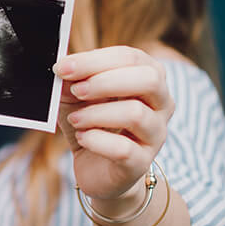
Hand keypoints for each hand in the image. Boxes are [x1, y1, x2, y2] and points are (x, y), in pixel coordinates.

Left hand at [53, 47, 174, 203]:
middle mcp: (162, 104)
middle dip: (105, 81)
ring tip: (75, 119)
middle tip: (76, 90)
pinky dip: (96, 140)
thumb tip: (63, 67)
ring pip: (136, 114)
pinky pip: (123, 149)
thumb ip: (72, 79)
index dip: (94, 60)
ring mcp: (155, 135)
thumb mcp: (76, 96)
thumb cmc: (91, 123)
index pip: (131, 57)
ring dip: (96, 113)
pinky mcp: (141, 163)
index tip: (63, 67)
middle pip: (149, 79)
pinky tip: (83, 138)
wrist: (96, 168)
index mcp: (150, 77)